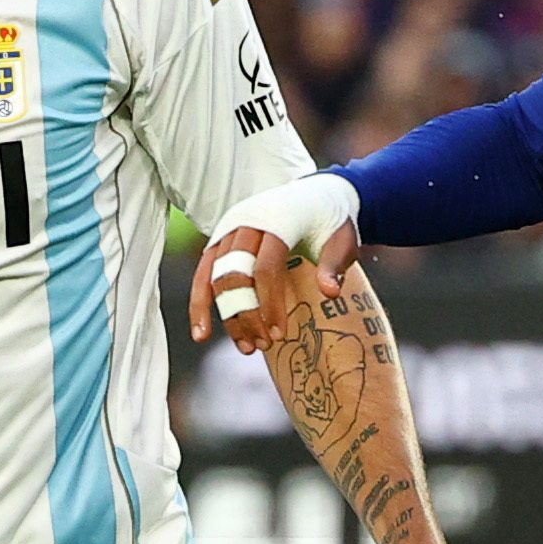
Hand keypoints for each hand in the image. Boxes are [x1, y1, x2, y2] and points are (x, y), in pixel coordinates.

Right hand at [188, 213, 366, 357]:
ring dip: (228, 316)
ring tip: (247, 347)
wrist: (316, 196)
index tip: (279, 333)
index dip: (270, 303)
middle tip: (265, 344)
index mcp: (277, 220)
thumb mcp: (342, 241)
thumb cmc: (331, 223)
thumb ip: (334, 265)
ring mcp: (229, 229)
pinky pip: (204, 273)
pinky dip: (200, 303)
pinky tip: (202, 334)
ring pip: (216, 277)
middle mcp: (247, 222)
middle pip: (236, 274)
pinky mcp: (221, 240)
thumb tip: (330, 293)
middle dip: (247, 314)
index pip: (266, 267)